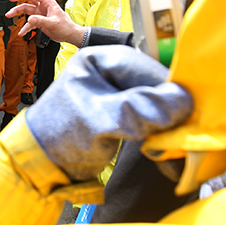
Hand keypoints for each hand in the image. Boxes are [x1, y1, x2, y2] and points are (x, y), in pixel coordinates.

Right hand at [6, 0, 84, 45]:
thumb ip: (40, 21)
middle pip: (28, 0)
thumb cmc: (66, 26)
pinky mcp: (40, 21)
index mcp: (47, 2)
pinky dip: (25, 27)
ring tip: (10, 16)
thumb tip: (29, 19)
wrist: (69, 34)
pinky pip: (30, 23)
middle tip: (10, 1)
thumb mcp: (53, 23)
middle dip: (18, 0)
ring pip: (26, 10)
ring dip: (18, 13)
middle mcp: (43, 6)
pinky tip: (21, 32)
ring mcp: (41, 13)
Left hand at [25, 45, 192, 181]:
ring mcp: (116, 91)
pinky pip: (150, 116)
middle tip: (181, 131)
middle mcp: (110, 71)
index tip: (185, 112)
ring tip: (172, 142)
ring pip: (155, 100)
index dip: (167, 90)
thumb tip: (183, 100)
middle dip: (168, 107)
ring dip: (167, 121)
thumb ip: (140, 109)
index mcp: (99, 60)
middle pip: (155, 83)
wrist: (40, 165)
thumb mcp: (101, 120)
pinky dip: (159, 132)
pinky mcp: (122, 112)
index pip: (146, 67)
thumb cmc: (59, 136)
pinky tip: (163, 147)